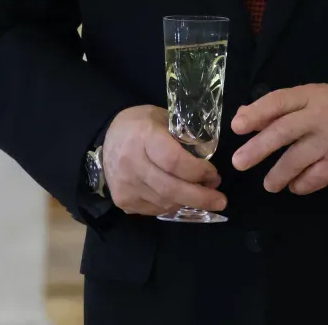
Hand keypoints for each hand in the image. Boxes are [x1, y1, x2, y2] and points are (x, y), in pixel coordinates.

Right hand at [102, 105, 226, 216]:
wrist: (106, 137)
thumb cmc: (140, 124)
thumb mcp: (162, 117)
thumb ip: (183, 135)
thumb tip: (208, 155)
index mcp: (144, 137)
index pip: (174, 161)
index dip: (198, 171)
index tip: (214, 174)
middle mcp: (132, 163)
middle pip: (171, 188)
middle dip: (200, 197)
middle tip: (220, 200)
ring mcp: (126, 185)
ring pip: (165, 202)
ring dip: (189, 202)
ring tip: (205, 196)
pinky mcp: (123, 200)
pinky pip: (154, 209)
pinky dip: (172, 206)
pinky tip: (182, 198)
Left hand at [231, 83, 327, 195]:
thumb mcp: (315, 95)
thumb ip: (281, 106)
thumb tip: (244, 115)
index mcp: (310, 96)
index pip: (278, 101)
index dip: (256, 113)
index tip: (237, 126)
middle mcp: (317, 117)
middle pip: (283, 131)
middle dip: (258, 148)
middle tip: (239, 162)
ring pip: (296, 159)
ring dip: (278, 174)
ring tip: (268, 185)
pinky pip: (316, 177)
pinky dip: (302, 184)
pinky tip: (295, 187)